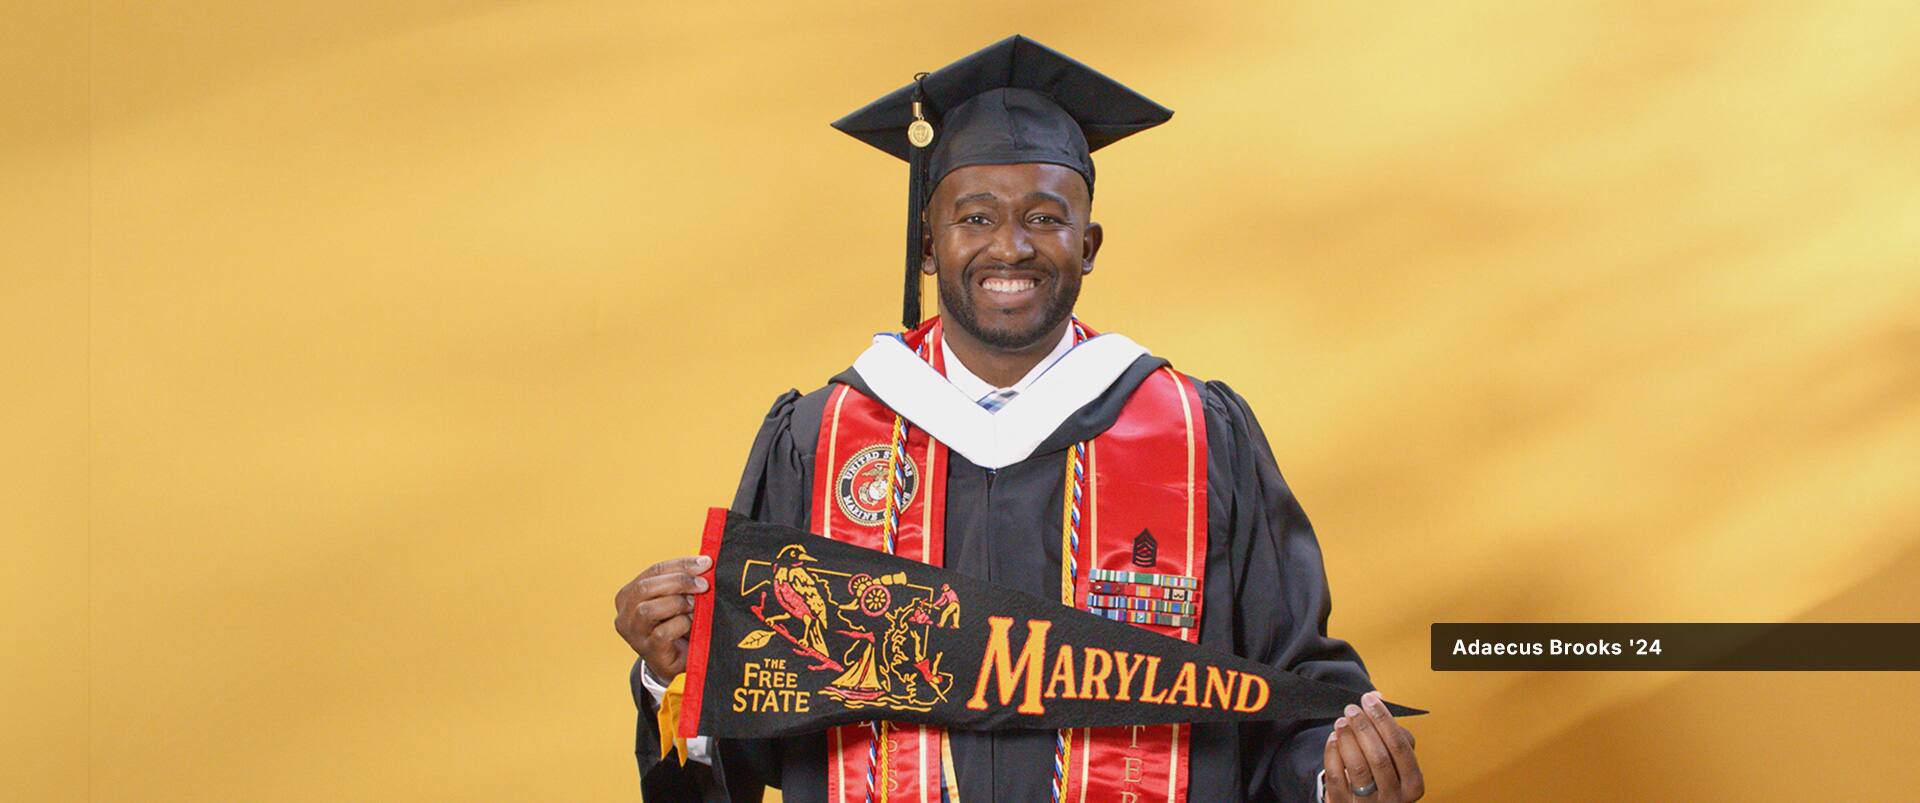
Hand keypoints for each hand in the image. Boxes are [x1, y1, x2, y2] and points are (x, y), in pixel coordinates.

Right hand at [613, 555, 711, 679]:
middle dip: (679, 582)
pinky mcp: (647, 649)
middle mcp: (625, 613)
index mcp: (629, 594)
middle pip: (646, 587)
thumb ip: (682, 582)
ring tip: (695, 607)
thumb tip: (704, 564)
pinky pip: (663, 632)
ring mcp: (633, 633)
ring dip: (678, 604)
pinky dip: (680, 624)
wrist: (677, 661)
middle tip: (704, 585)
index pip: (654, 571)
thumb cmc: (677, 625)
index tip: (705, 563)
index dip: (681, 564)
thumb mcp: (675, 599)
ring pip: (648, 610)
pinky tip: (691, 624)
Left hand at [1323, 690, 1423, 801]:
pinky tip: (1333, 739)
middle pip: (1379, 757)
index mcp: (1412, 783)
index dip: (1384, 720)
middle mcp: (1394, 797)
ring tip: (1341, 722)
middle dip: (1364, 727)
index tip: (1370, 700)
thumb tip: (1377, 695)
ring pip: (1357, 767)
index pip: (1400, 747)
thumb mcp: (1394, 758)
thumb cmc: (1382, 776)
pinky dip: (1332, 753)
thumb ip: (1388, 728)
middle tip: (1352, 709)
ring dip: (1347, 738)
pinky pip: (1336, 776)